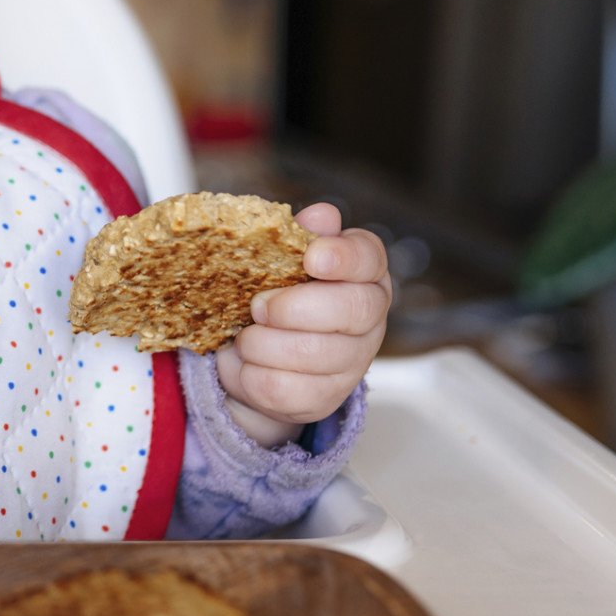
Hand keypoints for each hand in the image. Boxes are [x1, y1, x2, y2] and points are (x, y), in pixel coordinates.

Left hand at [214, 203, 389, 447]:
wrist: (256, 359)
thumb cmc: (274, 296)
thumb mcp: (279, 261)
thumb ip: (297, 236)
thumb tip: (321, 216)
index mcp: (363, 274)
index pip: (370, 258)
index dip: (344, 257)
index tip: (312, 258)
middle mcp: (369, 318)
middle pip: (352, 309)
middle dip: (295, 307)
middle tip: (258, 305)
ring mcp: (352, 363)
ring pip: (312, 353)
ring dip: (262, 343)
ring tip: (245, 335)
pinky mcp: (324, 399)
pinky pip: (284, 389)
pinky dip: (252, 376)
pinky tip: (247, 364)